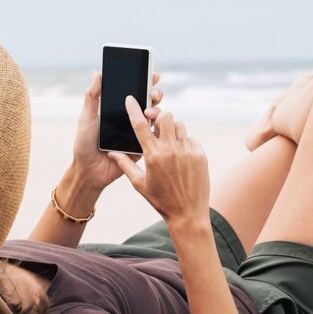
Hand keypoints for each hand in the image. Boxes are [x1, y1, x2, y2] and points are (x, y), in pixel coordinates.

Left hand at [72, 72, 162, 191]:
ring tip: (149, 112)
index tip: (152, 75)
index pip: (134, 92)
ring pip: (154, 118)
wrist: (88, 171)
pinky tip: (156, 125)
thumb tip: (98, 74)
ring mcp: (137, 133)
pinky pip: (155, 137)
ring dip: (157, 111)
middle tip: (154, 93)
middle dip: (155, 95)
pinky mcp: (142, 147)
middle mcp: (129, 120)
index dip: (145, 83)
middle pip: (148, 102)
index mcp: (117, 110)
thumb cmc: (84, 145)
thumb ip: (92, 97)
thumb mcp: (86, 118)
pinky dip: (159, 129)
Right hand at [108, 97, 209, 226]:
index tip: (131, 99)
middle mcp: (171, 150)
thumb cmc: (161, 200)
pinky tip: (181, 156)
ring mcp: (188, 151)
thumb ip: (126, 165)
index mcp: (153, 156)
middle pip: (165, 116)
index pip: (140, 125)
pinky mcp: (200, 154)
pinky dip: (184, 142)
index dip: (134, 109)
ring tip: (169, 143)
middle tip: (157, 127)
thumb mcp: (139, 184)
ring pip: (179, 125)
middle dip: (160, 118)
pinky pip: (191, 138)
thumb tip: (112, 153)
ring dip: (172, 129)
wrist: (188, 214)